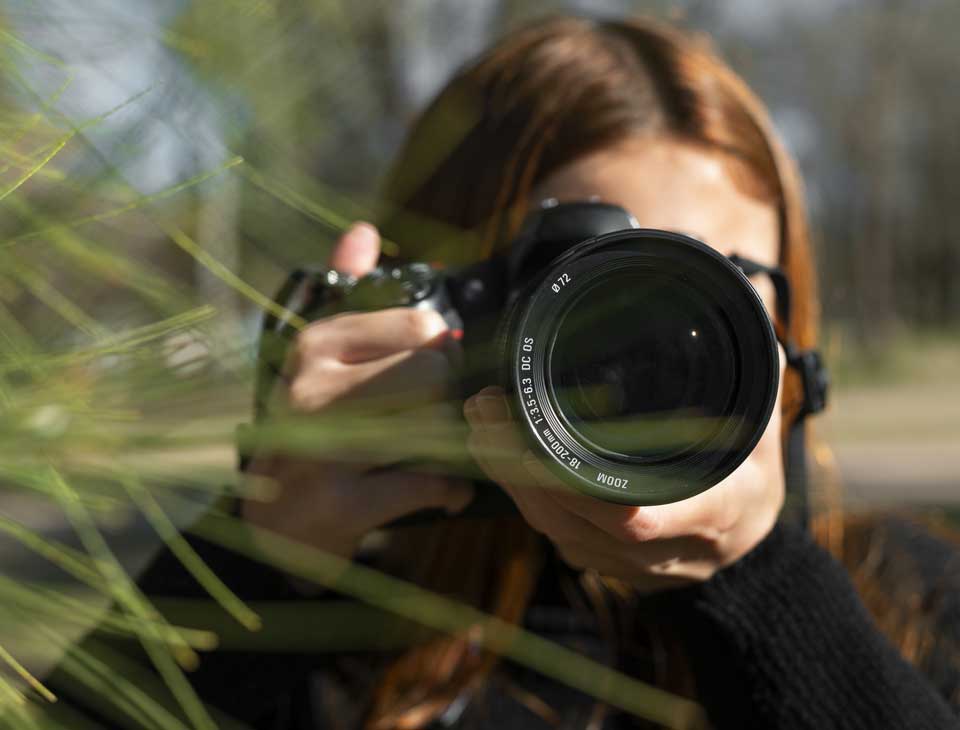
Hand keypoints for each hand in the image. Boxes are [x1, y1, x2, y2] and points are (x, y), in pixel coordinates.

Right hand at [243, 222, 472, 558]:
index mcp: (314, 344)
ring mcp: (320, 449)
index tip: (434, 373)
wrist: (267, 526)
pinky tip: (446, 490)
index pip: (418, 326)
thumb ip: (344, 289)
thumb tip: (364, 231)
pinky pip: (428, 484)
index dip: (442, 352)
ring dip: (453, 443)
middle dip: (449, 397)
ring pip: (434, 424)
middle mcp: (311, 389)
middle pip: (434, 372)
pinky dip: (451, 490)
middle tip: (439, 416)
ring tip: (441, 451)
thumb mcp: (317, 358)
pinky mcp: (338, 505)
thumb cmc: (306, 430)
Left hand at [463, 350, 785, 592]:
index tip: (535, 448)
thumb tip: (742, 303)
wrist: (745, 552)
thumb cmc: (751, 481)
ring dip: (508, 476)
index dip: (583, 490)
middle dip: (521, 467)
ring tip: (479, 420)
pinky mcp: (600, 563)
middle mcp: (663, 550)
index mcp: (710, 514)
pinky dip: (520, 491)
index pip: (640, 517)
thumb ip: (753, 376)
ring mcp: (626, 564)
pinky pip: (550, 531)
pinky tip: (496, 453)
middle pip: (575, 520)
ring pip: (554, 527)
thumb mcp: (761, 430)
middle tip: (485, 410)